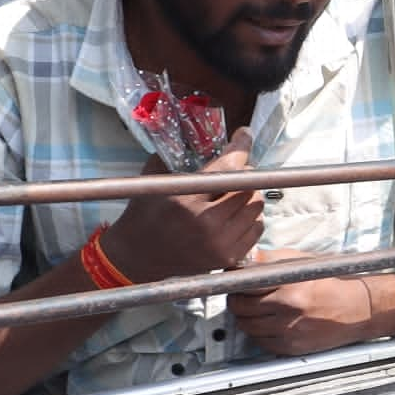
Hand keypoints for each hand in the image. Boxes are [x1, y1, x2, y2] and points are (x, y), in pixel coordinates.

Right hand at [97, 129, 263, 284]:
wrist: (137, 257)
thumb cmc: (145, 215)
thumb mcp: (156, 180)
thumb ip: (181, 157)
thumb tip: (214, 139)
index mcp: (185, 201)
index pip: (228, 168)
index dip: (241, 148)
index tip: (244, 136)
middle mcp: (206, 224)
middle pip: (248, 187)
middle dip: (244, 172)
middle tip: (234, 169)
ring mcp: (219, 245)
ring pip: (257, 207)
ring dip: (249, 194)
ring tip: (233, 192)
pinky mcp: (228, 258)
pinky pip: (257, 228)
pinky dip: (251, 216)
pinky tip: (236, 212)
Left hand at [227, 265, 394, 353]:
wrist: (358, 310)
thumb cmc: (331, 282)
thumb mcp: (302, 261)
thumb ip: (271, 260)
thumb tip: (243, 260)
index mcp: (290, 283)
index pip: (244, 283)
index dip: (235, 281)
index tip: (235, 280)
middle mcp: (288, 307)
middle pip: (240, 307)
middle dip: (237, 300)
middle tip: (244, 296)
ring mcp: (289, 330)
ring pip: (246, 326)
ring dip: (246, 318)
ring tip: (256, 309)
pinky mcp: (291, 347)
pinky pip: (260, 342)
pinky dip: (259, 333)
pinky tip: (269, 323)